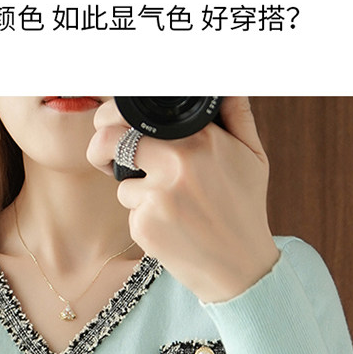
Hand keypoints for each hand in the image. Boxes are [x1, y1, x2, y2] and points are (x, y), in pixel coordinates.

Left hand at [86, 97, 279, 303]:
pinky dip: (144, 218)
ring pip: (122, 182)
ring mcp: (158, 195)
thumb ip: (236, 115)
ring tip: (173, 207)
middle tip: (104, 156)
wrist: (241, 268)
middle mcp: (177, 162)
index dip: (115, 116)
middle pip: (109, 140)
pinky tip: (172, 228)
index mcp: (201, 138)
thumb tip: (225, 85)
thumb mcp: (253, 156)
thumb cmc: (245, 209)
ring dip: (137, 192)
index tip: (111, 123)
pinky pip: (130, 211)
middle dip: (99, 147)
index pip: (137, 113)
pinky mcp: (145, 225)